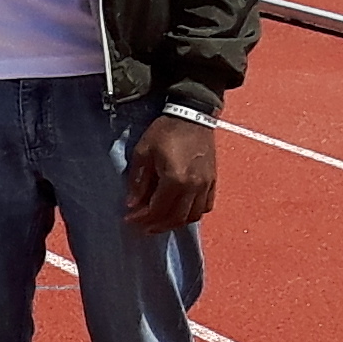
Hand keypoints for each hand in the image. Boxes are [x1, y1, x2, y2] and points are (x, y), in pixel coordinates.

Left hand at [127, 116, 218, 231]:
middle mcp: (194, 187)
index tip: (129, 219)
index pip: (157, 209)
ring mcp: (206, 185)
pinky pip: (206, 206)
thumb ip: (138, 181)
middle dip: (157, 225)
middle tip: (143, 226)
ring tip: (160, 221)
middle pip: (176, 217)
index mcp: (175, 180)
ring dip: (175, 222)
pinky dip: (192, 213)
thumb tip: (132, 204)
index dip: (141, 218)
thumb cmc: (165, 132)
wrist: (192, 115)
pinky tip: (180, 211)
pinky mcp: (213, 180)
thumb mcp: (143, 153)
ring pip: (193, 215)